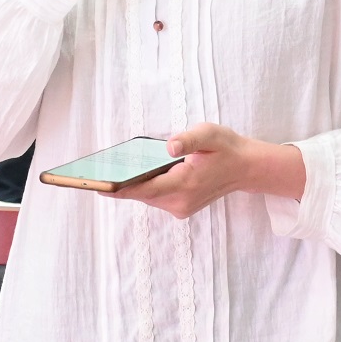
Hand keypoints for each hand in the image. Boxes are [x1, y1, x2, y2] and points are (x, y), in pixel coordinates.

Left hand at [114, 124, 305, 218]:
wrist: (246, 168)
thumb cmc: (226, 148)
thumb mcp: (210, 134)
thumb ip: (189, 139)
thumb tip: (169, 146)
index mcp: (186, 183)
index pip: (145, 189)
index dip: (119, 188)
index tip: (97, 186)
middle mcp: (181, 201)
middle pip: (142, 194)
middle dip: (121, 183)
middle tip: (94, 171)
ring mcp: (181, 207)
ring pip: (147, 196)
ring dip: (133, 184)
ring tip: (108, 170)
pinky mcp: (181, 207)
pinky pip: (155, 197)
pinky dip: (144, 186)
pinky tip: (134, 173)